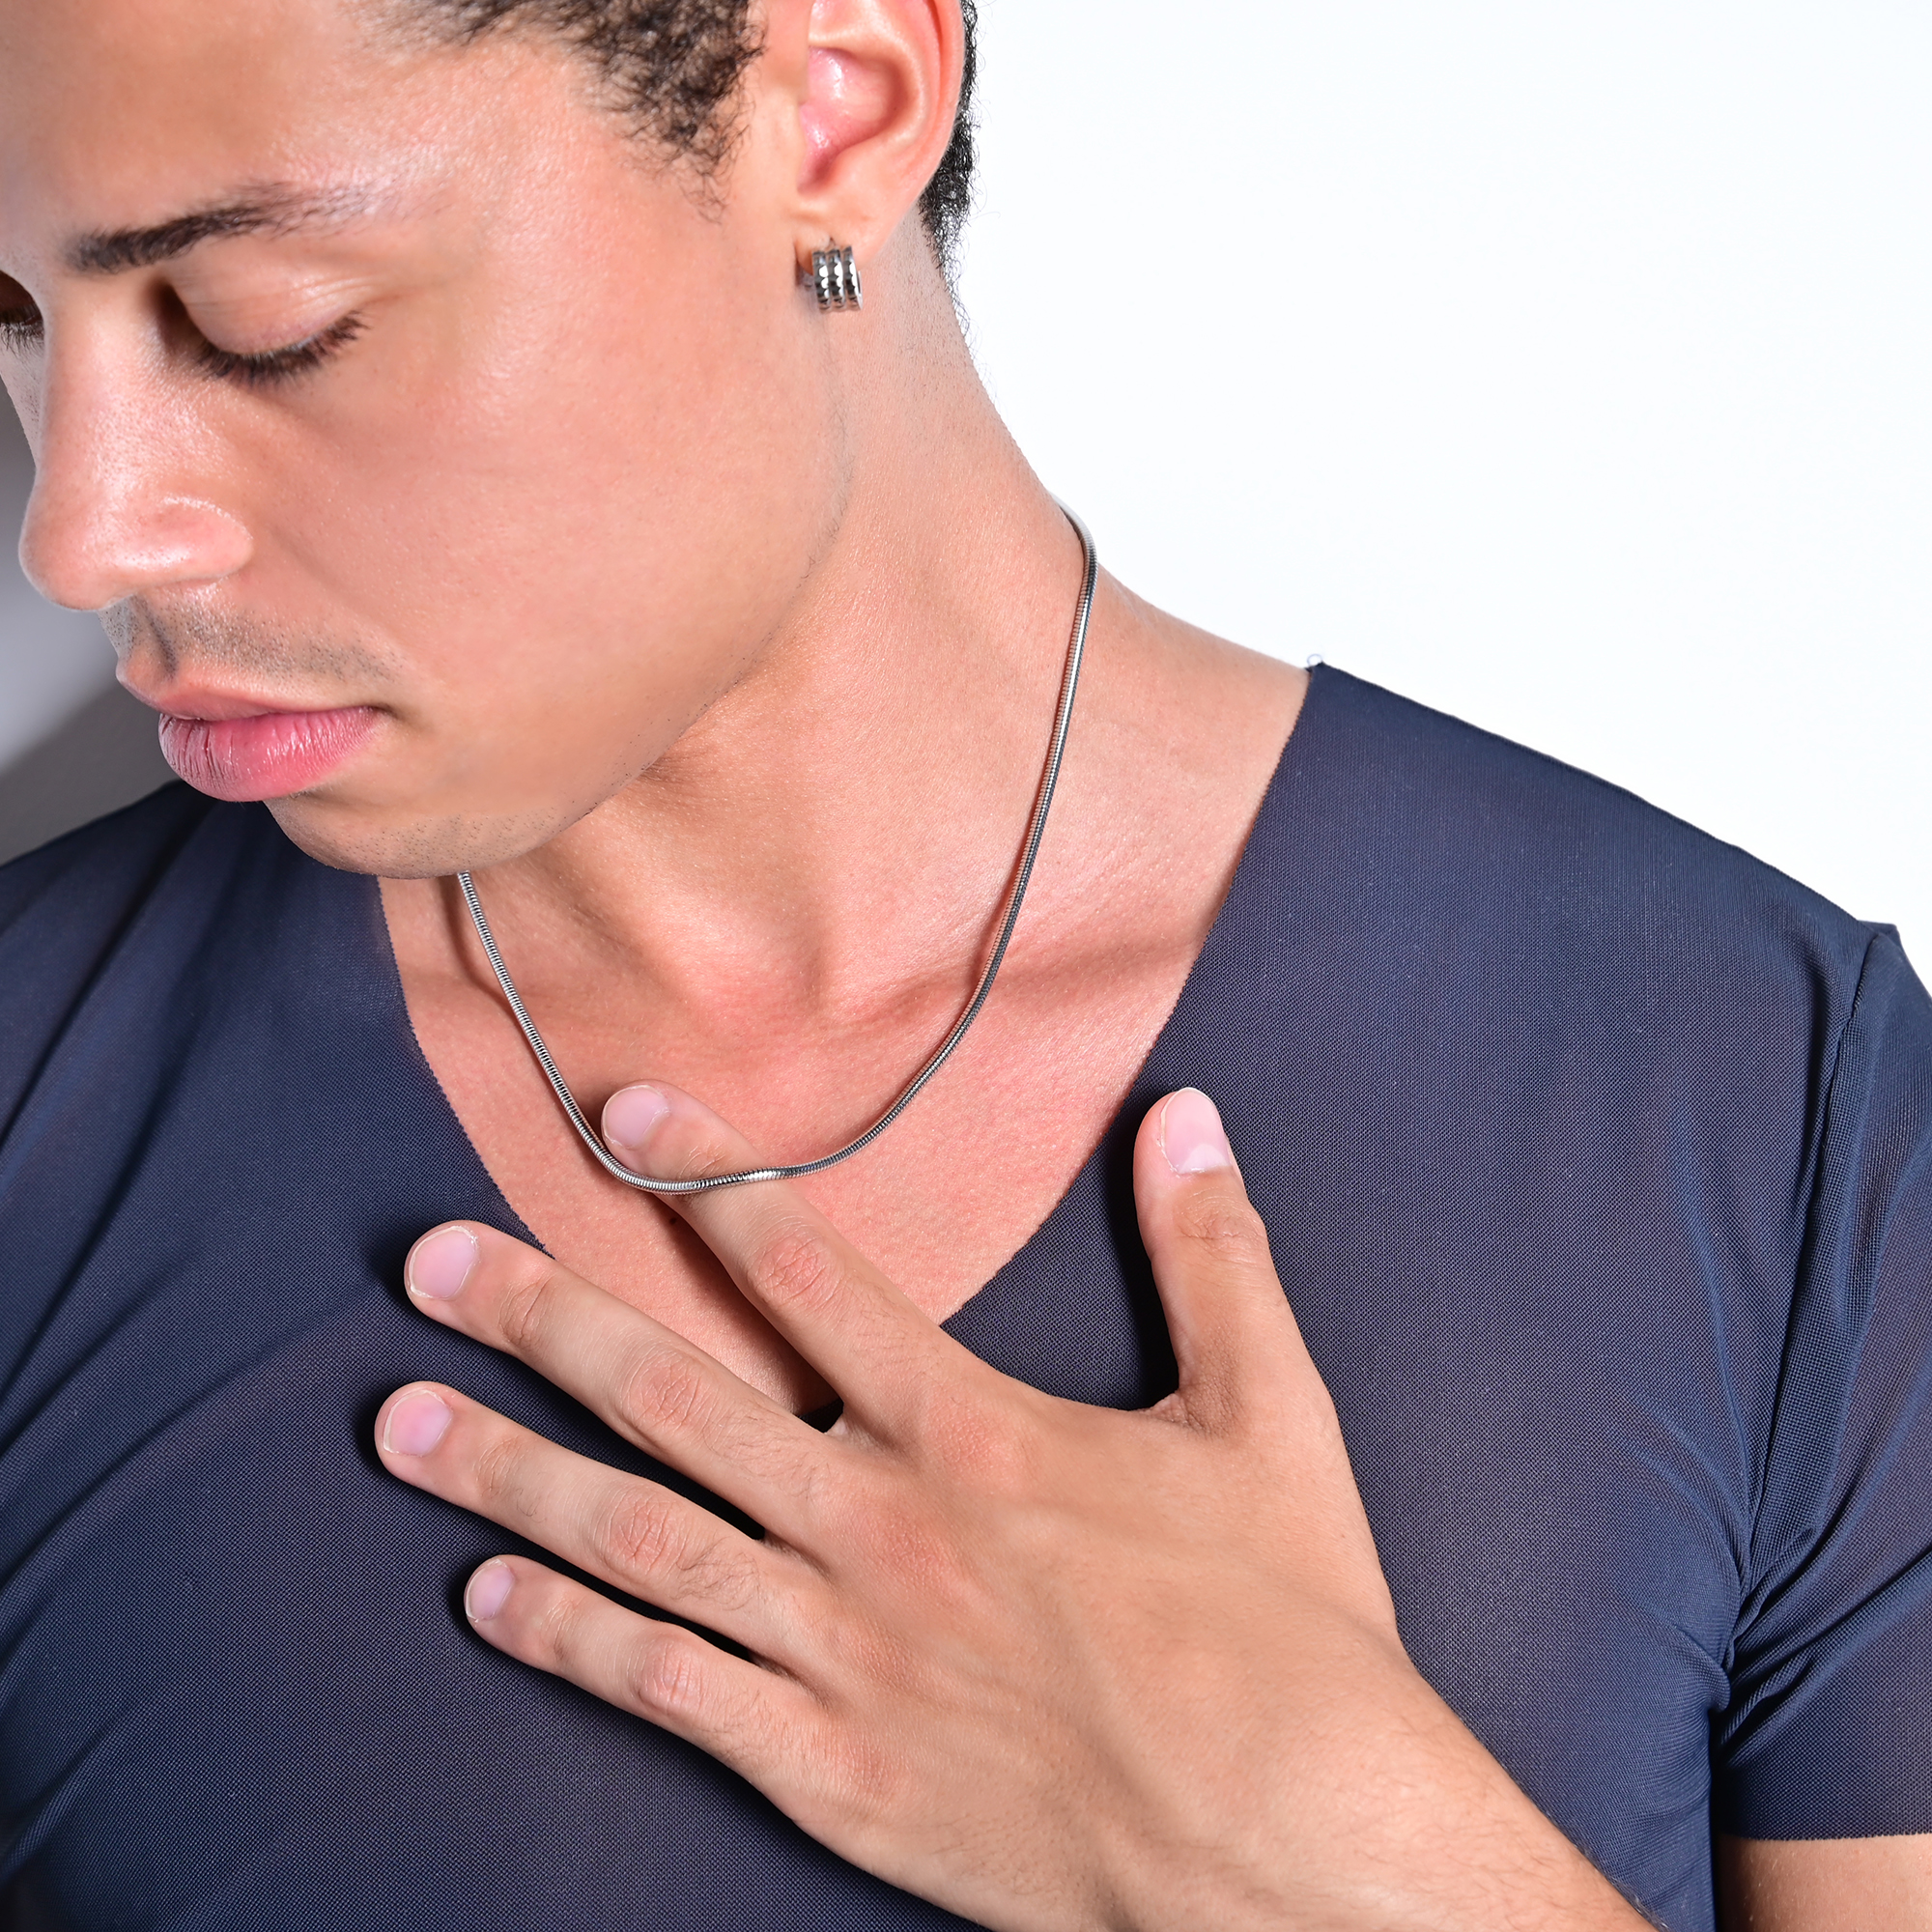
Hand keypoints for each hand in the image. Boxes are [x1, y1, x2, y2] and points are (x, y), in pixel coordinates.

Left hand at [376, 1086, 1643, 1931]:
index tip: (623, 1118)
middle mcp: (882, 1528)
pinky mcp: (834, 1771)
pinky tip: (487, 1601)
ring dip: (508, 1477)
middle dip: (544, 1320)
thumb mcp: (1270, 1420)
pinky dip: (572, 1641)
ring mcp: (844, 1655)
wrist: (1299, 1853)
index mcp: (976, 1432)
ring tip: (398, 1422)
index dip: (711, 1183)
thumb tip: (1190, 1116)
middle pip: (677, 1401)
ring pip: (640, 1543)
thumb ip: (1214, 1258)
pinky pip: (672, 1693)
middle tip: (429, 1264)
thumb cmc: (1290, 1632)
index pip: (814, 1272)